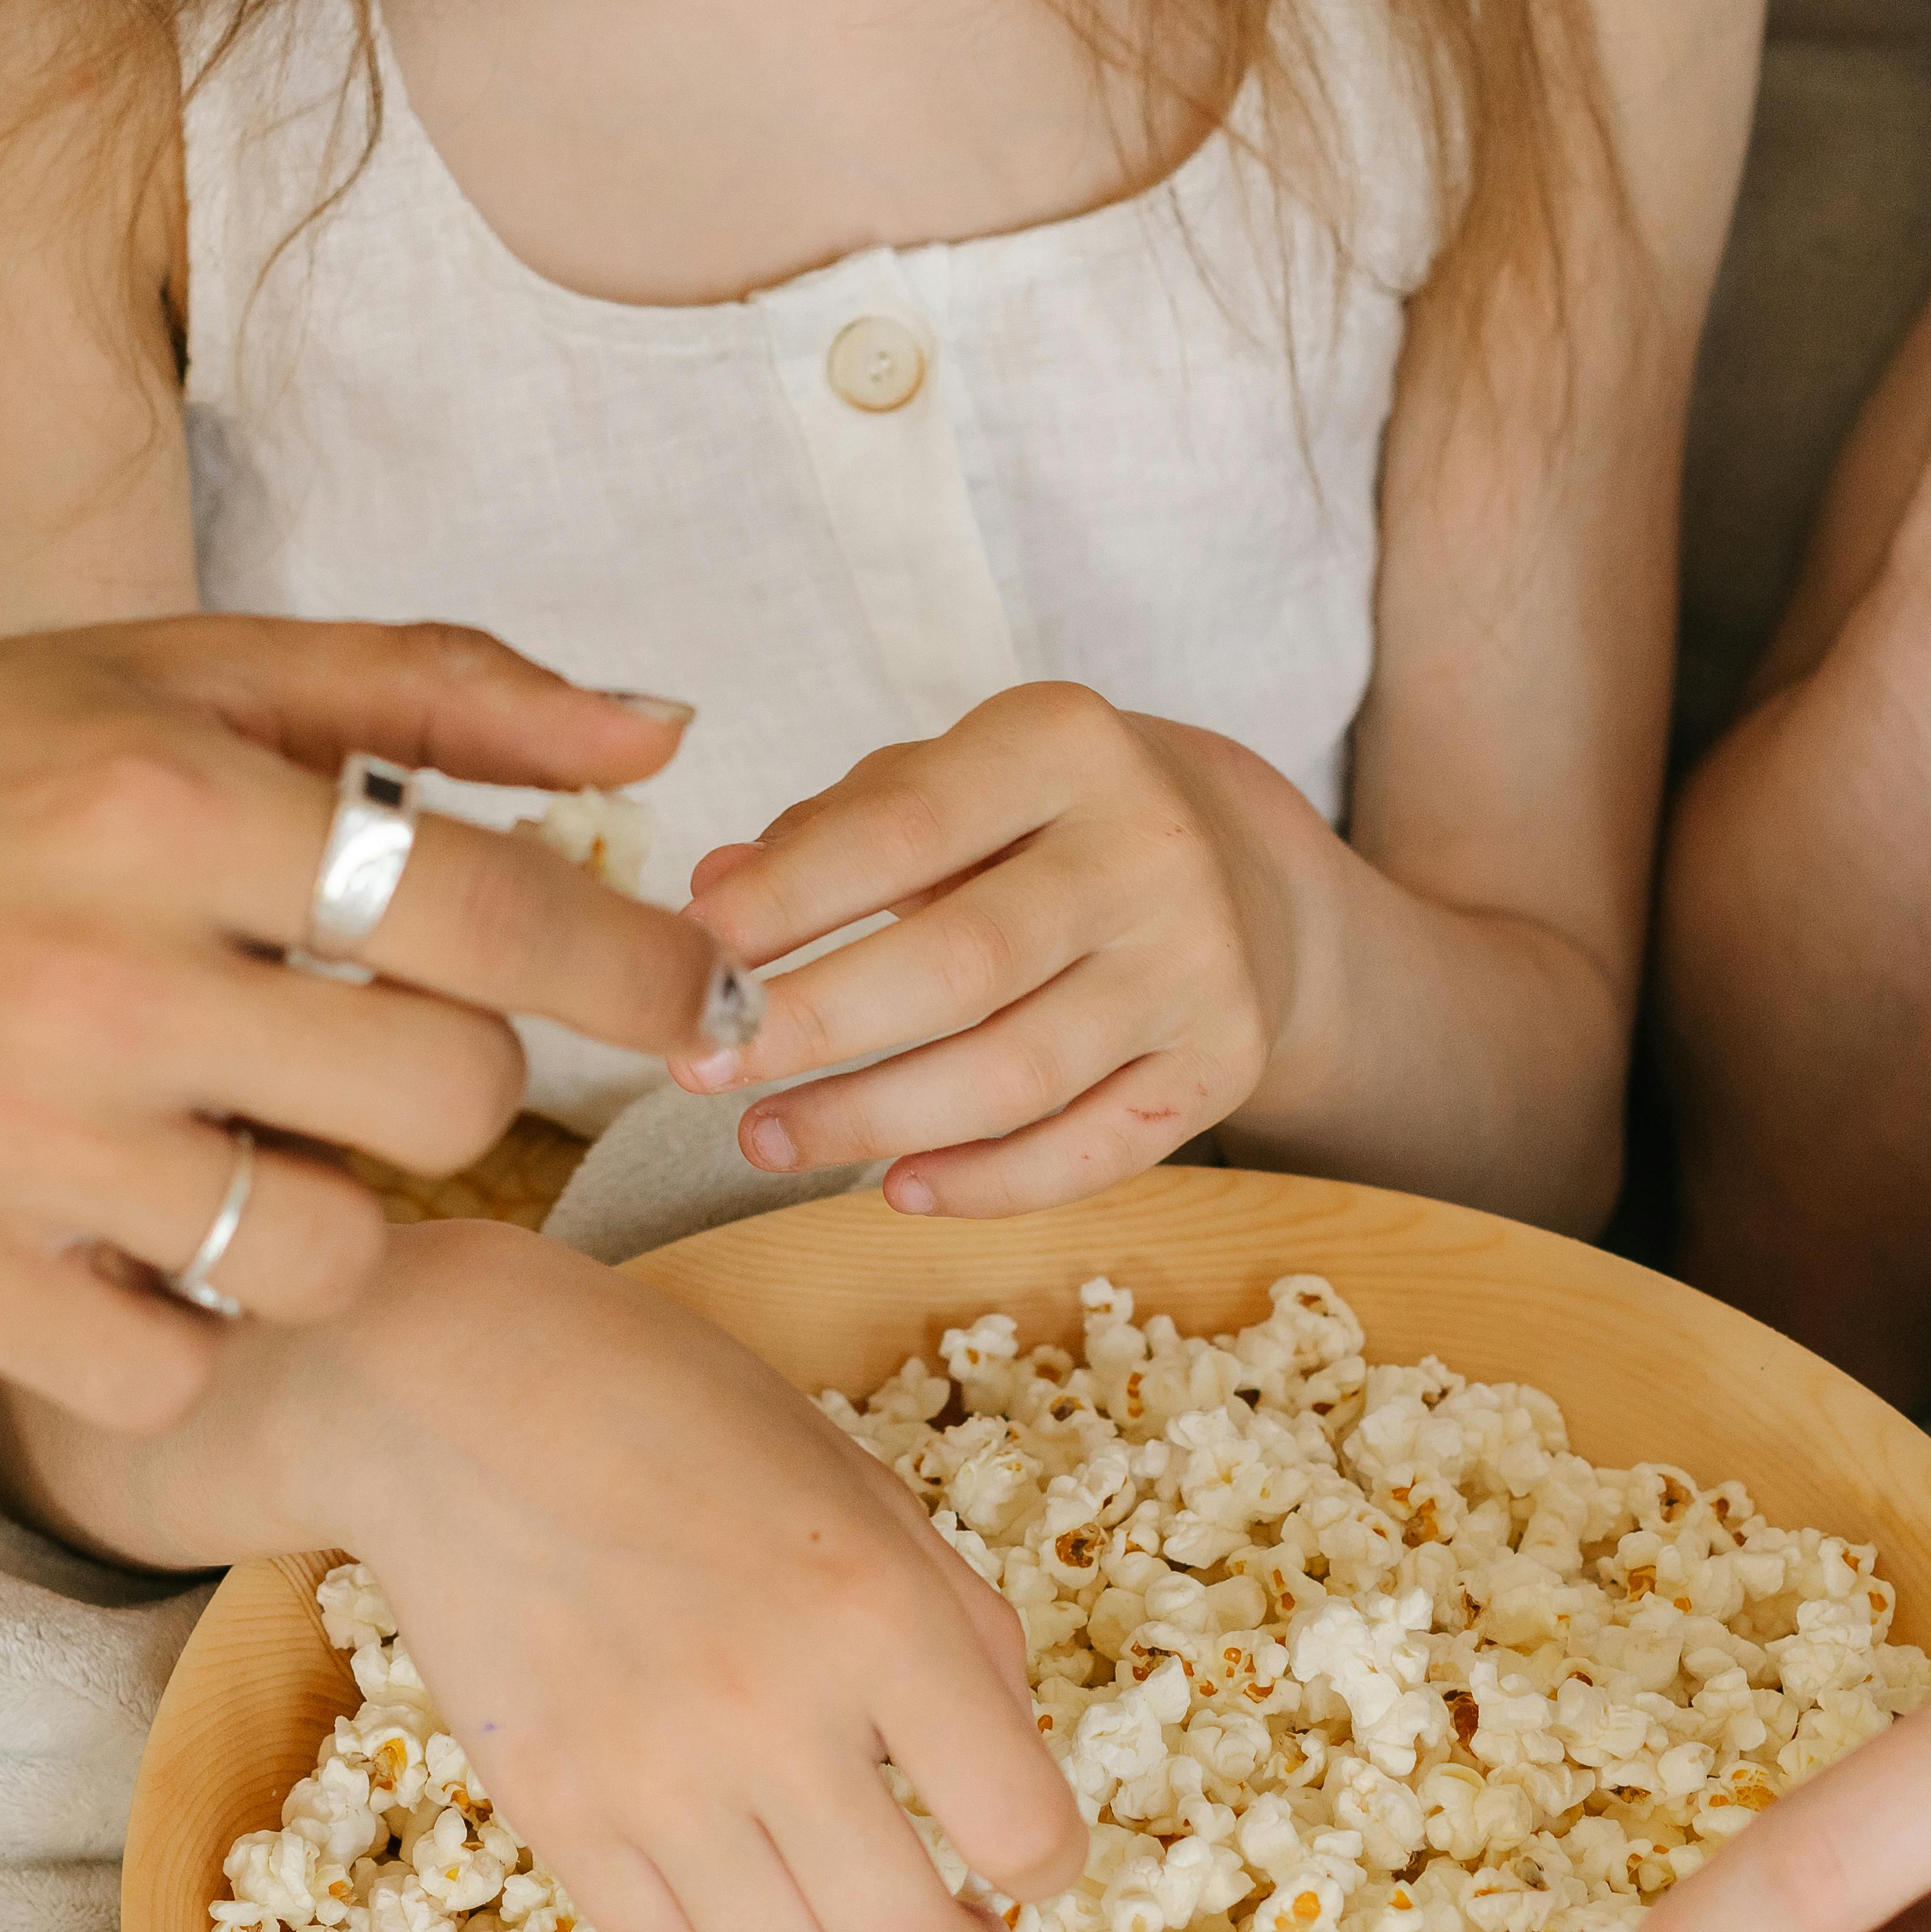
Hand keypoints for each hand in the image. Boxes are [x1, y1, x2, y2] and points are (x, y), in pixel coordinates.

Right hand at [0, 617, 741, 1434]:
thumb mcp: (176, 674)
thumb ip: (438, 693)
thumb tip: (669, 728)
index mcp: (161, 804)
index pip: (488, 912)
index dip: (638, 971)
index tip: (696, 1001)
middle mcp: (92, 976)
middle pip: (445, 1105)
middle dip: (451, 1085)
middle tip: (368, 1052)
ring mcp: (13, 1145)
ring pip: (329, 1256)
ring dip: (326, 1213)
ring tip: (239, 1140)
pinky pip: (179, 1364)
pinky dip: (186, 1321)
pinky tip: (133, 1229)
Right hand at [249, 1223, 1085, 1931]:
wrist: (452, 1393)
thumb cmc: (675, 1414)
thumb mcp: (863, 1486)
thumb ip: (960, 1629)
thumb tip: (1006, 1768)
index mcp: (878, 1612)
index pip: (1021, 1827)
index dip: (1053, 1871)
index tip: (1034, 1869)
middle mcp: (771, 1712)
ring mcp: (649, 1774)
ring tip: (848, 1918)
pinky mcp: (551, 1809)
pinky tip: (739, 1884)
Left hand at [676, 685, 1335, 1215]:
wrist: (1240, 869)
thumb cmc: (1041, 826)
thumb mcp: (948, 784)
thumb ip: (832, 830)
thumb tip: (711, 895)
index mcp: (1064, 744)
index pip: (905, 828)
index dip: (787, 900)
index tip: (690, 952)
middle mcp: (1148, 849)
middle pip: (960, 966)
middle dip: (812, 1027)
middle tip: (701, 1068)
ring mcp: (1198, 963)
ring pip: (1017, 1074)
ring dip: (873, 1121)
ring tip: (765, 1137)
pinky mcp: (1224, 1062)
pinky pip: (1090, 1152)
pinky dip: (984, 1184)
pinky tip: (895, 1187)